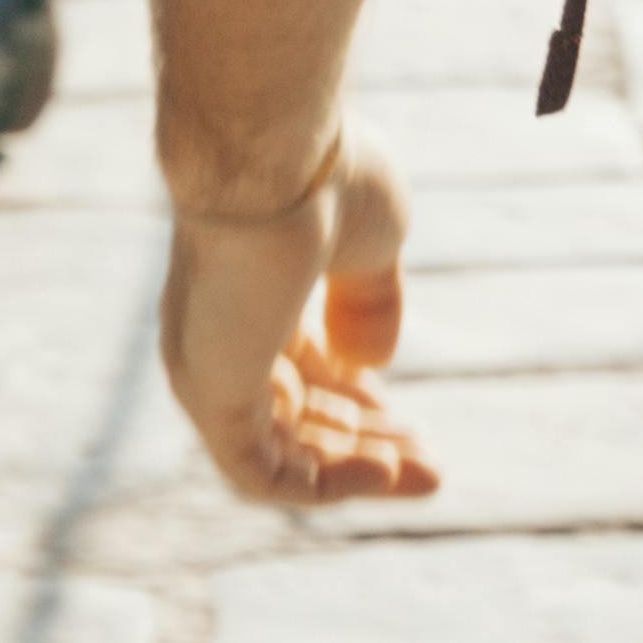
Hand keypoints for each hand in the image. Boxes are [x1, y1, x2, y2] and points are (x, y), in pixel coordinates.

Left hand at [158, 132, 431, 504]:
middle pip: (294, 420)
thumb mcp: (373, 241)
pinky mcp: (210, 395)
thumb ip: (371, 303)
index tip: (410, 422)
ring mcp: (210, 369)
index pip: (299, 373)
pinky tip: (387, 472)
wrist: (279, 159)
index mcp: (254, 294)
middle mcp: (221, 337)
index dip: (356, 403)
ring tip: (427, 476)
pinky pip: (261, 472)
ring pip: (280, 454)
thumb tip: (370, 364)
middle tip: (432, 466)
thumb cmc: (328, 180)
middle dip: (366, 446)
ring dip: (355, 472)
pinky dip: (324, 484)